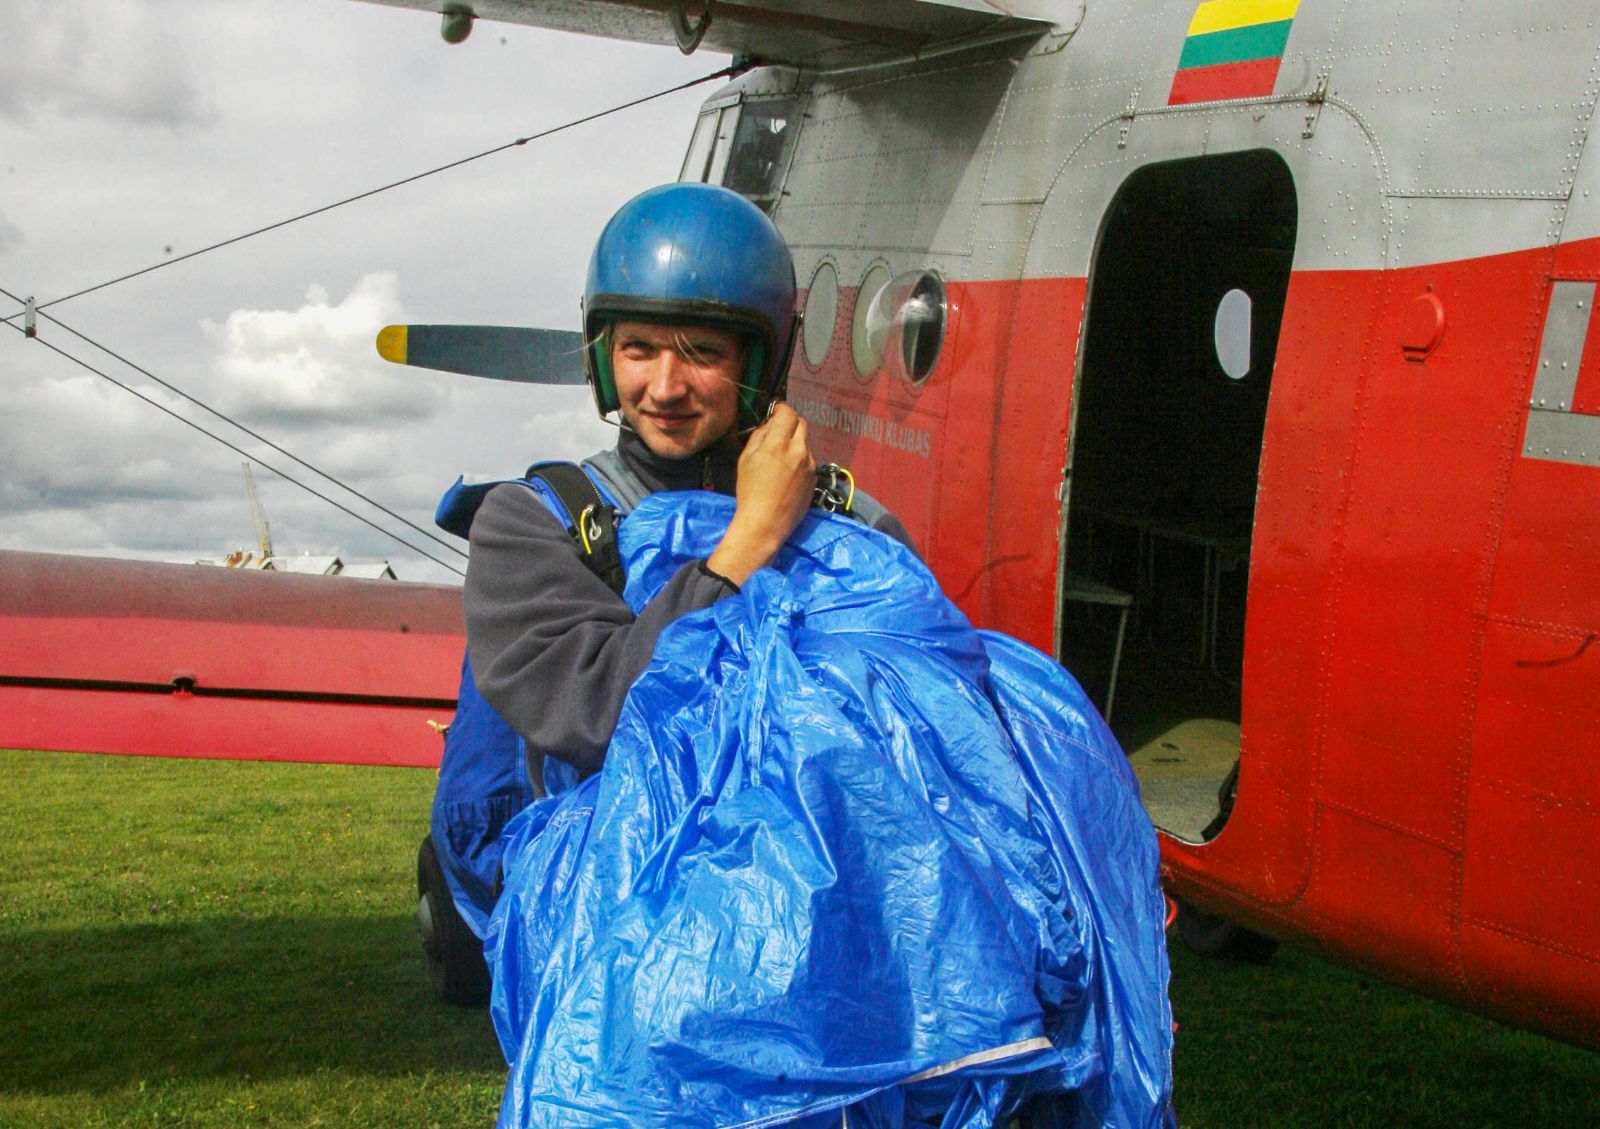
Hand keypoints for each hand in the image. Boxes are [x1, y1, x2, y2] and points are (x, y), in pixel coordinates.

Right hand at [706, 405, 814, 584]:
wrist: (766, 523)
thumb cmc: (750, 491)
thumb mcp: (746, 459)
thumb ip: (759, 436)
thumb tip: (770, 424)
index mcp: (779, 444)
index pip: (787, 413)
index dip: (781, 409)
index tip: (776, 412)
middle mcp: (799, 450)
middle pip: (801, 424)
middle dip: (790, 422)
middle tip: (779, 430)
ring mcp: (809, 465)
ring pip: (805, 442)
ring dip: (795, 442)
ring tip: (780, 458)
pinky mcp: (814, 478)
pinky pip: (808, 460)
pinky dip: (799, 458)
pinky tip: (787, 474)